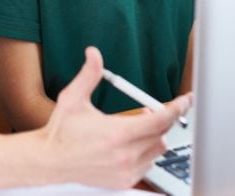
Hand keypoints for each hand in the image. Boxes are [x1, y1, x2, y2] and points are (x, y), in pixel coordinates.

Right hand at [40, 47, 192, 188]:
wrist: (49, 161)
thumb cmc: (61, 131)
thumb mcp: (73, 98)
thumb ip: (89, 74)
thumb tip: (93, 54)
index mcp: (117, 133)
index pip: (160, 119)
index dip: (177, 107)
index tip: (186, 100)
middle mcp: (125, 154)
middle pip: (162, 134)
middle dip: (162, 119)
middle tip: (150, 110)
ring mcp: (126, 170)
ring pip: (157, 149)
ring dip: (153, 137)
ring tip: (137, 128)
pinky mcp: (124, 180)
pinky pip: (148, 164)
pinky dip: (146, 153)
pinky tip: (131, 145)